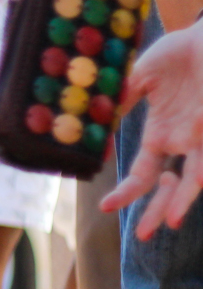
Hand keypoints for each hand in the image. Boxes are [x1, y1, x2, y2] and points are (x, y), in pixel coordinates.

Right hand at [101, 21, 202, 236]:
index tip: (106, 205)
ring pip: (195, 179)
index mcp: (162, 136)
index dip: (126, 193)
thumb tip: (96, 126)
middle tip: (141, 235)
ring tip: (173, 222)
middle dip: (156, 212)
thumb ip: (120, 100)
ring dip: (183, 201)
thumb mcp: (140, 76)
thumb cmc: (178, 53)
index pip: (142, 175)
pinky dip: (199, 159)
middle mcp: (184, 143)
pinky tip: (187, 143)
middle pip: (169, 188)